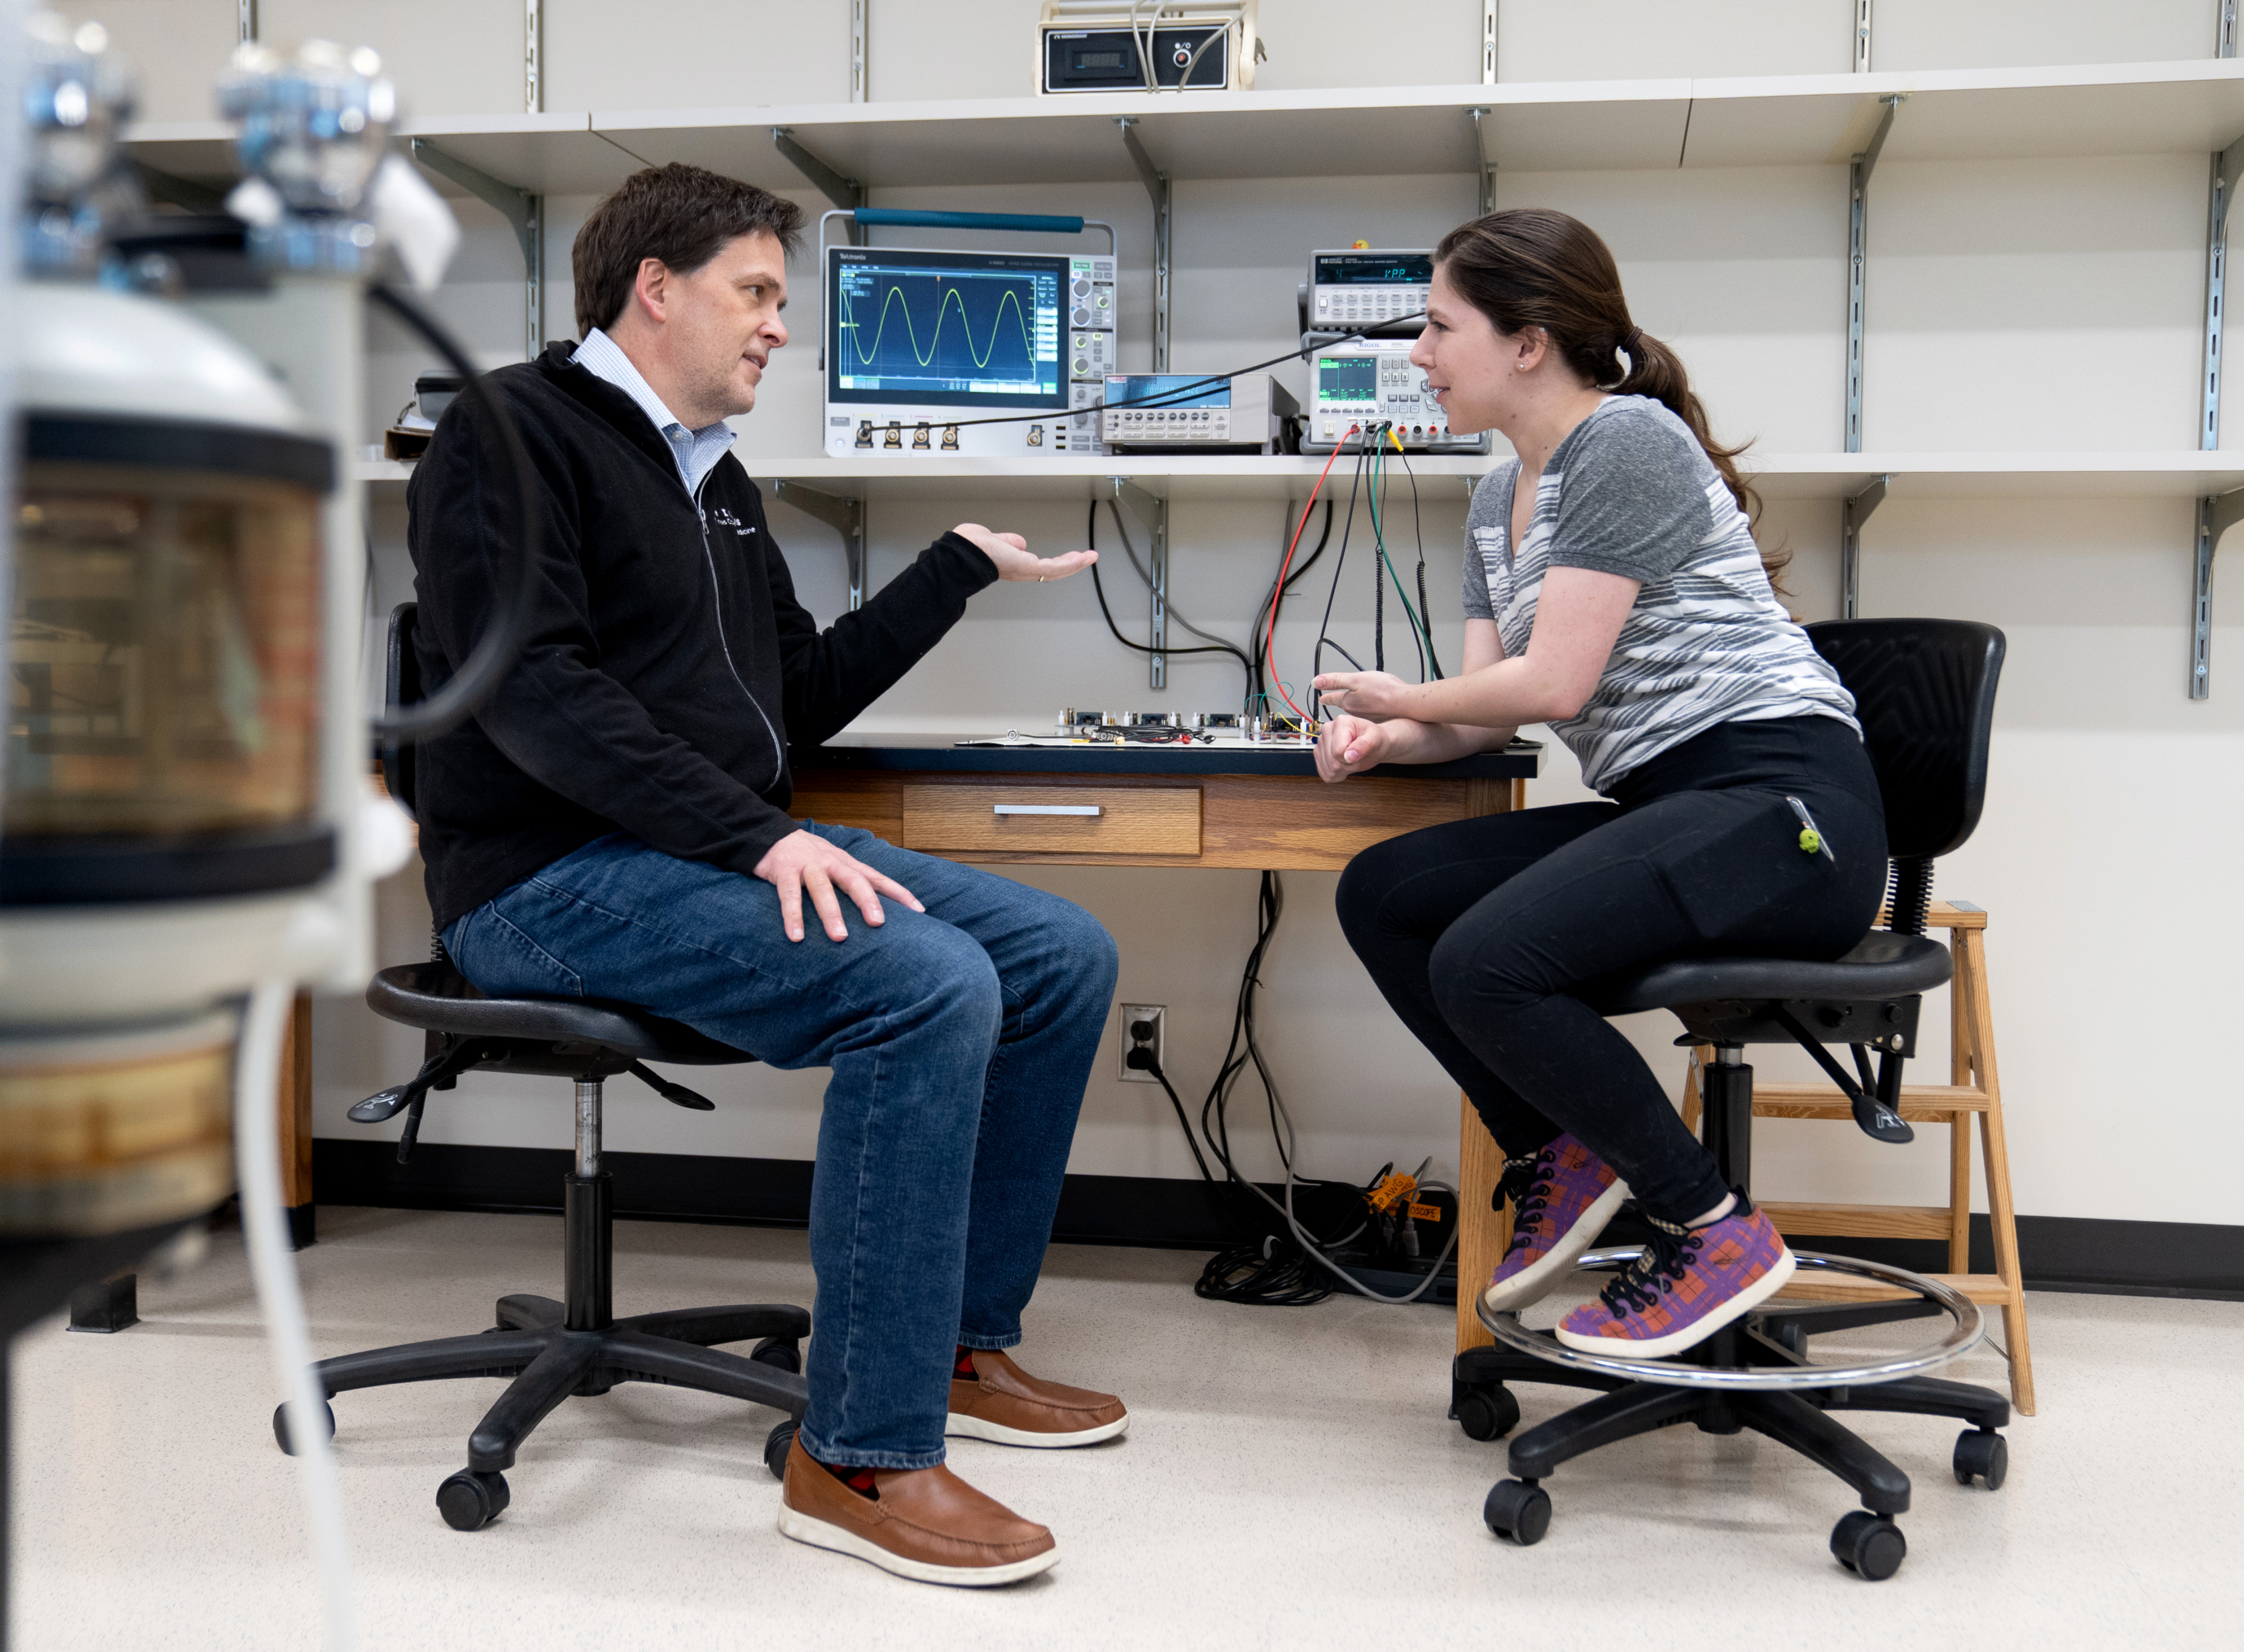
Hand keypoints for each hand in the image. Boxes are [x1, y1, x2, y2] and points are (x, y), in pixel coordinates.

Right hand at [752, 829, 923, 942]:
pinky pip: (788, 895)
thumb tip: (879, 912)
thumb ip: (853, 883)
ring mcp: (808, 865)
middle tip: (878, 923)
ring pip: (822, 888)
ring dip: (831, 913)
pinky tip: (796, 937)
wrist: (770, 834)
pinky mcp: (784, 871)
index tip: (919, 911)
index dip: (898, 893)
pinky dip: (792, 916)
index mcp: (847, 863)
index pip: (877, 878)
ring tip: (840, 937)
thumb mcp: (835, 865)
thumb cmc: (809, 857)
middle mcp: (831, 862)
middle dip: (867, 901)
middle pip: (854, 880)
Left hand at [951, 522, 1096, 583]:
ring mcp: (1026, 570)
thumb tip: (1019, 542)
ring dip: (1075, 564)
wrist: (964, 552)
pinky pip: (1054, 567)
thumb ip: (1008, 542)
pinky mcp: (1029, 568)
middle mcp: (1021, 570)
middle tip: (1085, 558)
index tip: (1067, 556)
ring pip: (1056, 570)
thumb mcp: (995, 541)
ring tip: (1090, 557)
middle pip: (1052, 570)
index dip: (1054, 561)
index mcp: (1013, 564)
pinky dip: (1071, 563)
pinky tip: (1083, 558)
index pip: (1039, 565)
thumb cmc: (970, 548)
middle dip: (1070, 564)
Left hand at [1311, 669, 1413, 719]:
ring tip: (1360, 699)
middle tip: (1339, 698)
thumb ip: (1335, 680)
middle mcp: (1356, 713)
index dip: (1326, 697)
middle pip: (1346, 705)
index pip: (1332, 699)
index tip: (1321, 698)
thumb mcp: (1355, 679)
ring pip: (1358, 709)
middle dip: (1342, 700)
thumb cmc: (1383, 690)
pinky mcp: (1380, 719)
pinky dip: (1371, 708)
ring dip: (1358, 704)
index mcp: (1348, 702)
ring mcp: (1368, 717)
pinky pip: (1370, 713)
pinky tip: (1377, 705)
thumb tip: (1316, 682)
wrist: (1405, 703)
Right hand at [1316, 714, 1393, 782]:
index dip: (1350, 758)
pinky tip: (1343, 765)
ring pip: (1327, 769)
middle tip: (1357, 758)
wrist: (1372, 743)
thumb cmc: (1374, 739)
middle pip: (1332, 761)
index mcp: (1341, 723)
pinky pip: (1324, 773)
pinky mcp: (1318, 753)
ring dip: (1342, 771)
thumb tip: (1349, 755)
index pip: (1338, 751)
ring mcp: (1321, 742)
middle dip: (1347, 766)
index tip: (1358, 754)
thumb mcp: (1375, 740)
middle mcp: (1328, 730)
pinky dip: (1335, 774)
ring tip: (1351, 760)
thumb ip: (1363, 746)